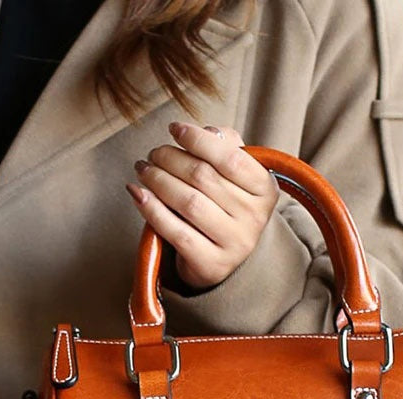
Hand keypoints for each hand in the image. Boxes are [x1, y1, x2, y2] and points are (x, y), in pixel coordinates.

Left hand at [126, 122, 278, 289]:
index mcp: (265, 191)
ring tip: (143, 169)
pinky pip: (175, 232)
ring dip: (158, 180)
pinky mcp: (212, 264)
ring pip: (188, 202)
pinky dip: (151, 209)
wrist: (223, 257)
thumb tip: (205, 131)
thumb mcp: (235, 176)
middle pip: (203, 178)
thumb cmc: (225, 206)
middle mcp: (254, 218)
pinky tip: (137, 193)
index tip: (174, 129)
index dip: (198, 140)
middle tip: (153, 154)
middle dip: (170, 159)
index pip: (231, 158)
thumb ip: (225, 146)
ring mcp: (234, 244)